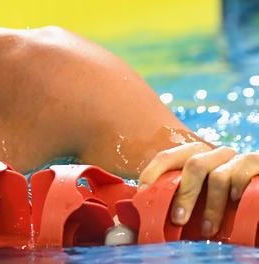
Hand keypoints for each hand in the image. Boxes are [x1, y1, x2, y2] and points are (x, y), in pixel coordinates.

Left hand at [138, 142, 258, 237]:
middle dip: (185, 195)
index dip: (153, 172)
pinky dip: (238, 185)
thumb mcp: (195, 198)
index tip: (144, 193)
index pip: (167, 156)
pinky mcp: (255, 162)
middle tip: (178, 219)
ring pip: (219, 175)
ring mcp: (235, 158)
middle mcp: (213, 153)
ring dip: (212, 206)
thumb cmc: (219, 202)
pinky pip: (245, 169)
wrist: (252, 195)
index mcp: (193, 156)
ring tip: (207, 229)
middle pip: (194, 165)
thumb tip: (137, 215)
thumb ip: (174, 199)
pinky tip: (235, 200)